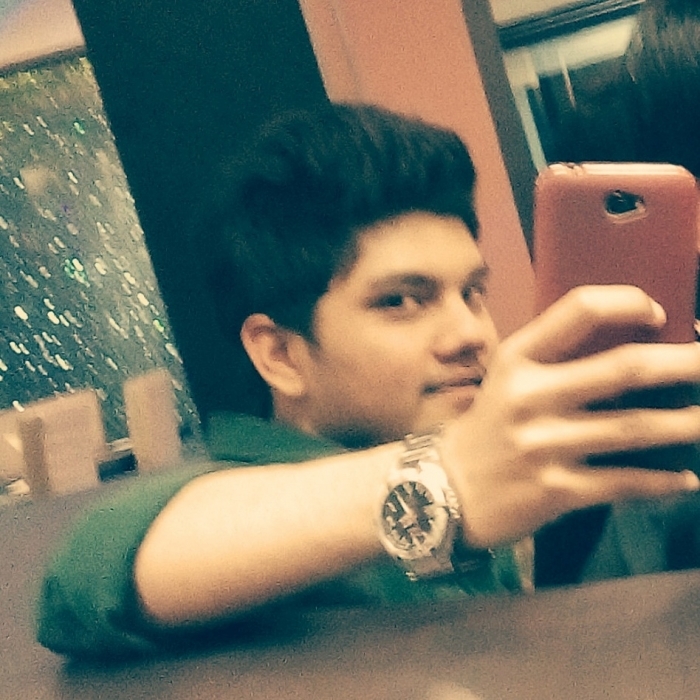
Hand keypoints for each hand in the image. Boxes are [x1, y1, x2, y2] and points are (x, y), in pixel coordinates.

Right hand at [440, 285, 699, 547]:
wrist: (444, 490)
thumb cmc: (487, 429)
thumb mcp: (507, 382)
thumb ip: (556, 363)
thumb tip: (639, 353)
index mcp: (517, 359)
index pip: (579, 310)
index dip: (627, 303)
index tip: (659, 314)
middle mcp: (529, 396)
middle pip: (625, 368)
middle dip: (686, 364)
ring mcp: (543, 444)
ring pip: (636, 428)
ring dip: (689, 425)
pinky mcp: (555, 490)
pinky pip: (624, 482)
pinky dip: (663, 482)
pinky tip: (687, 479)